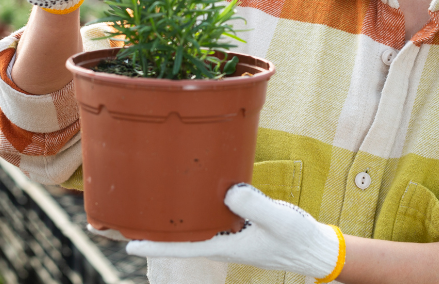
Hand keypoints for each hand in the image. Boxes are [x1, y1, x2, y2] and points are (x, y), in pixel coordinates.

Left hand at [126, 184, 345, 281]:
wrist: (312, 247)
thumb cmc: (296, 239)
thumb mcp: (278, 220)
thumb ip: (254, 206)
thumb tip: (228, 191)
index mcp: (224, 245)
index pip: (182, 247)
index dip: (154, 246)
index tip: (128, 244)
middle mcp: (221, 239)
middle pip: (182, 235)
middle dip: (156, 228)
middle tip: (126, 216)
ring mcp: (228, 232)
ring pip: (194, 225)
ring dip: (174, 216)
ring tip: (148, 201)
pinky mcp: (238, 223)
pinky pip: (210, 215)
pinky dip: (196, 206)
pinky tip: (191, 193)